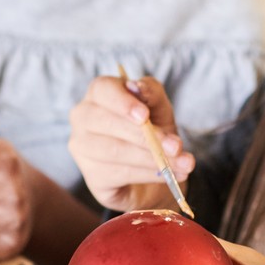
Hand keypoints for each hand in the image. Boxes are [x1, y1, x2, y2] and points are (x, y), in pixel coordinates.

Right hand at [68, 73, 193, 211]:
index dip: (123, 102)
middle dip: (144, 136)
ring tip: (182, 164)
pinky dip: (147, 174)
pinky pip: (119, 174)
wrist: (154, 174)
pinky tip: (167, 176)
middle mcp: (83, 118)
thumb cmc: (153, 133)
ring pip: (114, 150)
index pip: (102, 89)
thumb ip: (152, 94)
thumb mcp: (159, 109)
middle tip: (175, 146)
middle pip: (105, 122)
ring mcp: (82, 149)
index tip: (144, 116)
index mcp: (99, 94)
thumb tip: (139, 87)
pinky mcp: (92, 177)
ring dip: (151, 158)